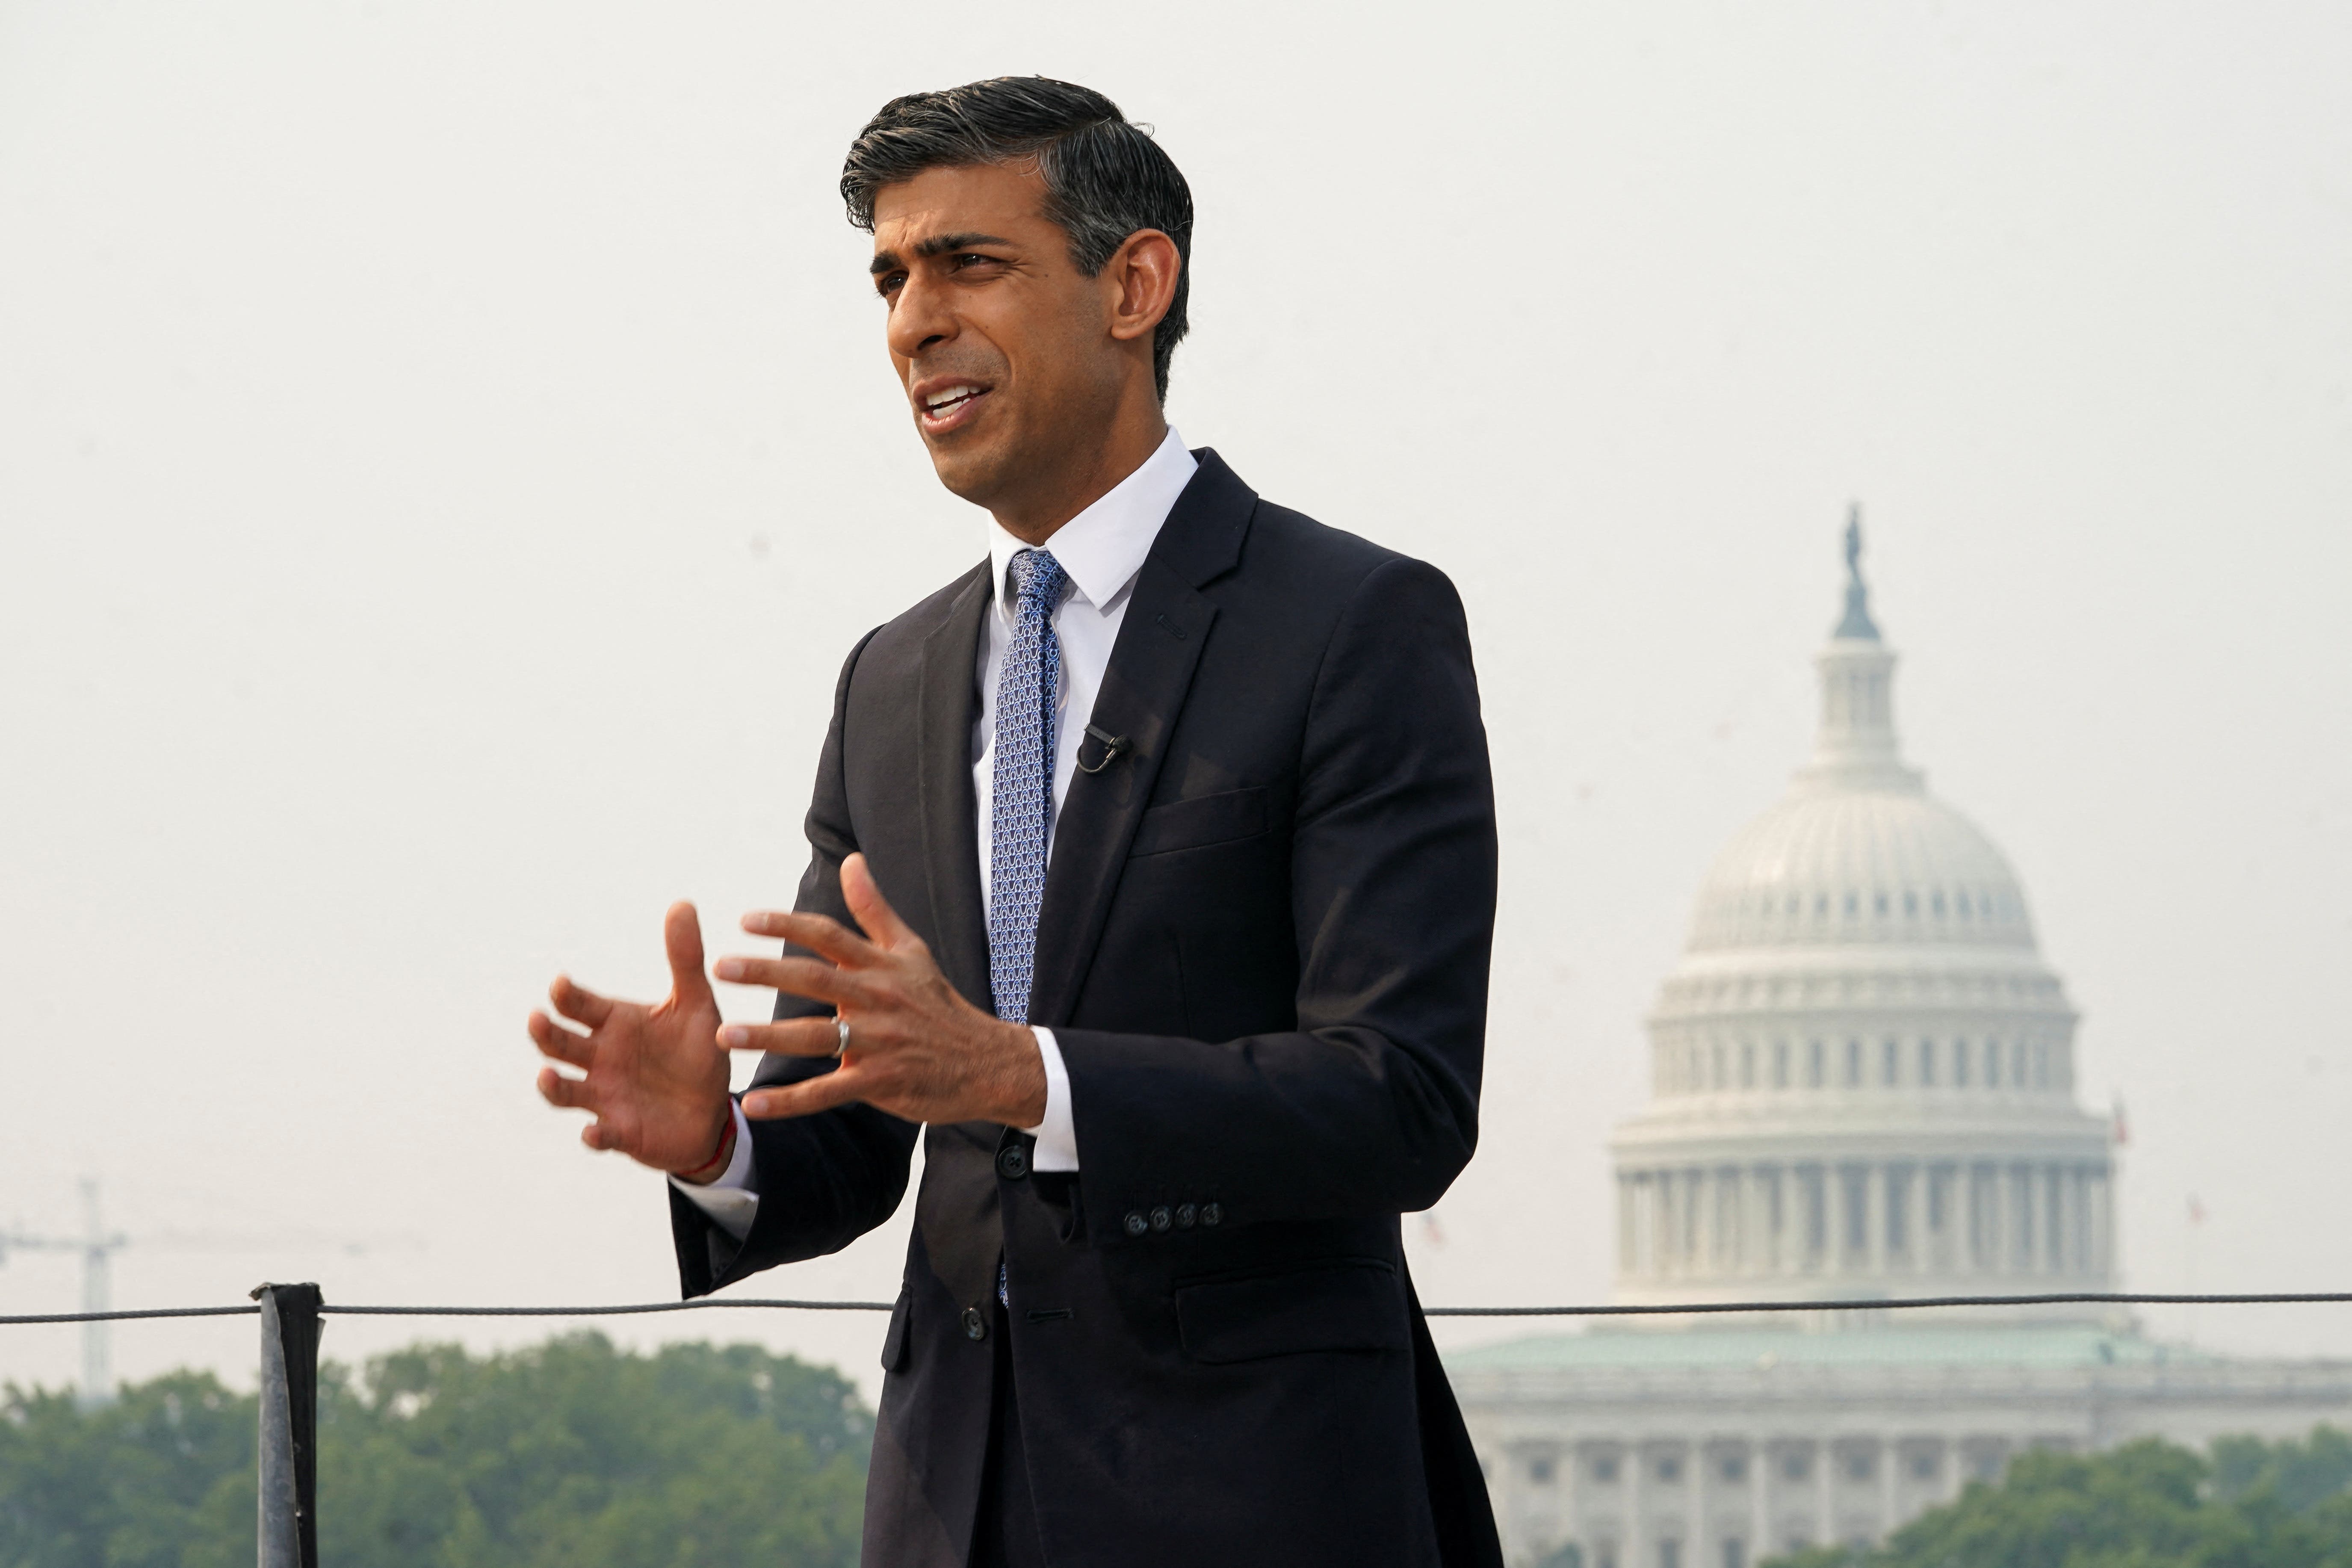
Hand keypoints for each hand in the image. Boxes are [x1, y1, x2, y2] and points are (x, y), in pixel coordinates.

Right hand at [530, 902, 732, 1175]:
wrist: (713, 1109)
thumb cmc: (696, 1052)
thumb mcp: (696, 1004)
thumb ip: (685, 958)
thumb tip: (682, 903)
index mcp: (614, 1023)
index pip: (581, 1006)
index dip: (568, 996)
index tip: (560, 984)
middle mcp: (601, 1058)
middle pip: (562, 1044)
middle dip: (547, 1034)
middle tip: (538, 1019)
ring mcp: (606, 1096)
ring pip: (566, 1091)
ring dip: (553, 1086)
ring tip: (547, 1078)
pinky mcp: (621, 1131)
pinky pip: (602, 1136)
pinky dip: (595, 1136)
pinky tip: (593, 1133)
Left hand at [713, 853, 1046, 1127]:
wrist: (986, 1063)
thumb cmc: (939, 1005)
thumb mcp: (911, 951)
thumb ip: (874, 909)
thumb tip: (850, 861)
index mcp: (881, 966)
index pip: (829, 937)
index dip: (787, 925)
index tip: (745, 920)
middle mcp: (877, 999)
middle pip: (816, 979)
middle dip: (767, 972)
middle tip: (721, 967)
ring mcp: (879, 1042)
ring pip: (817, 1036)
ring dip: (768, 1036)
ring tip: (724, 1035)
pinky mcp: (880, 1082)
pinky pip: (828, 1092)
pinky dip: (791, 1101)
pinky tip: (756, 1106)